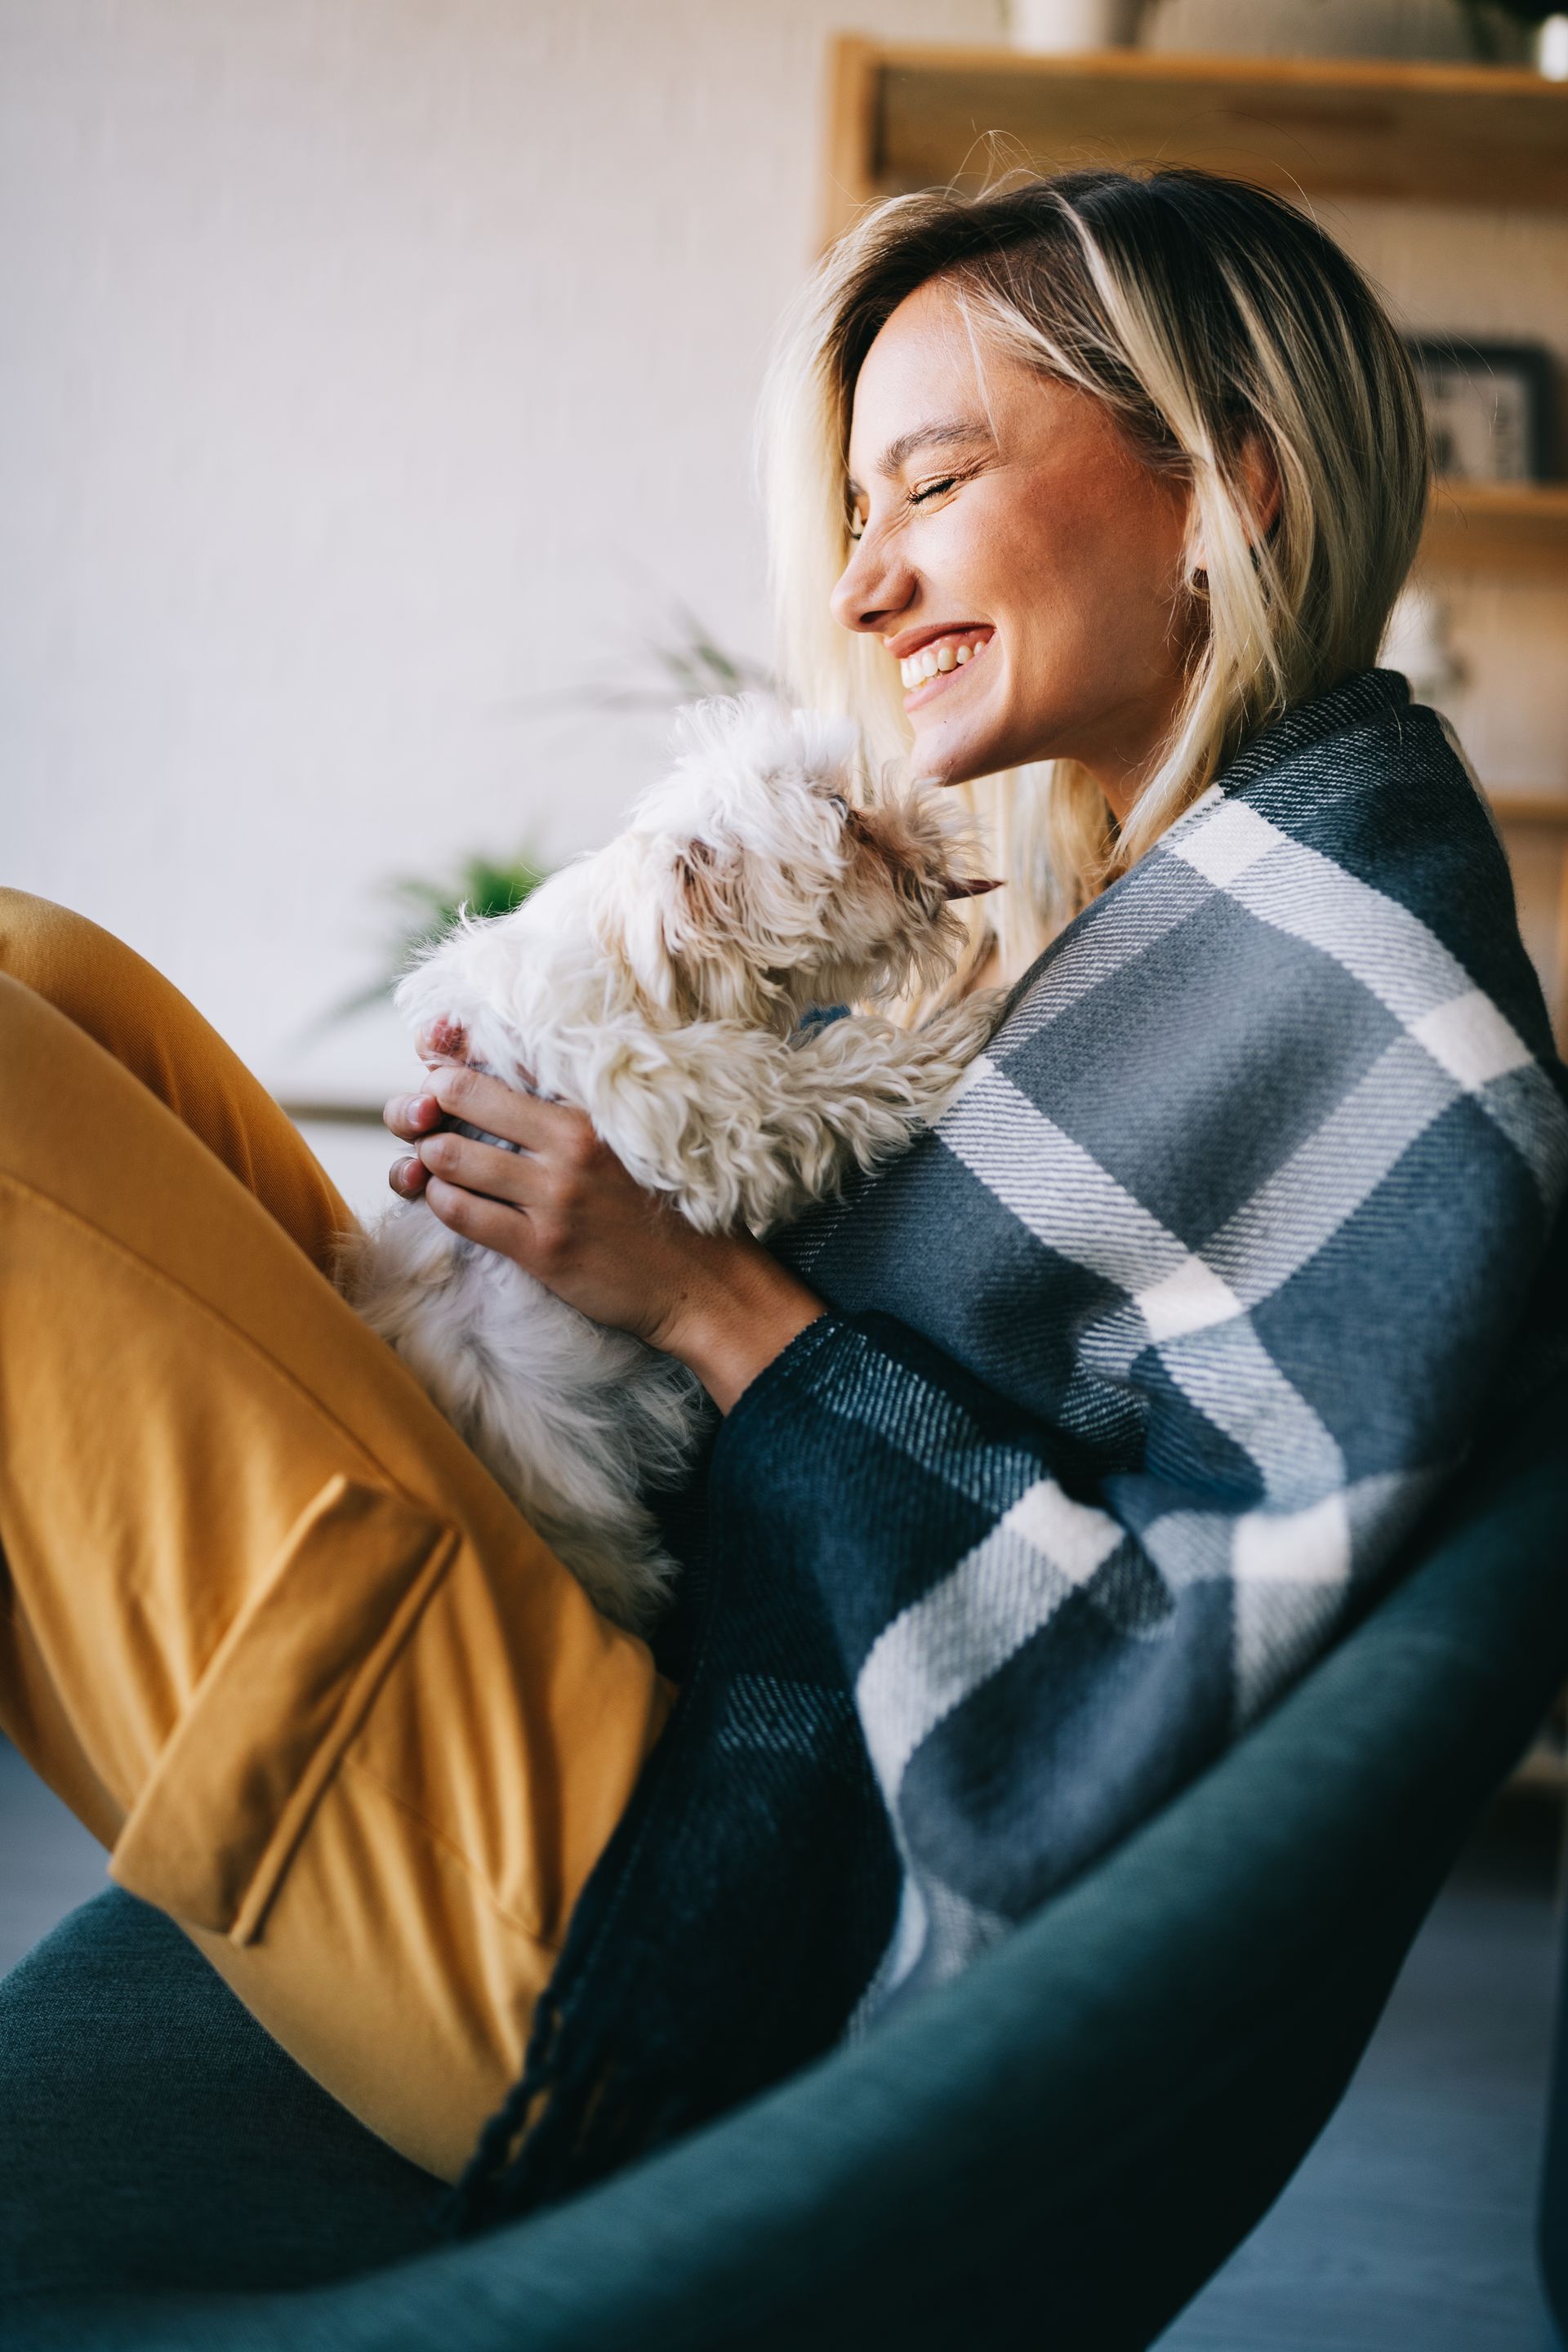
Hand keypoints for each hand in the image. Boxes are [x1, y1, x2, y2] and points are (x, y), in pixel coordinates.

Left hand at [382, 1039, 823, 1412]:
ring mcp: (553, 1196)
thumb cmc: (666, 1206)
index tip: (435, 1064)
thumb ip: (573, 1106)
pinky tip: (447, 1197)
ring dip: (428, 1156)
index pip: (500, 1056)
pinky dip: (440, 1199)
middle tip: (421, 1116)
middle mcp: (569, 1142)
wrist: (703, 1283)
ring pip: (449, 1156)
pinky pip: (462, 1213)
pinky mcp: (542, 1247)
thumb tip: (507, 1076)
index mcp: (592, 1105)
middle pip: (457, 1096)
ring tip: (434, 1160)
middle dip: (423, 1104)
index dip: (450, 1056)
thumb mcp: (630, 1136)